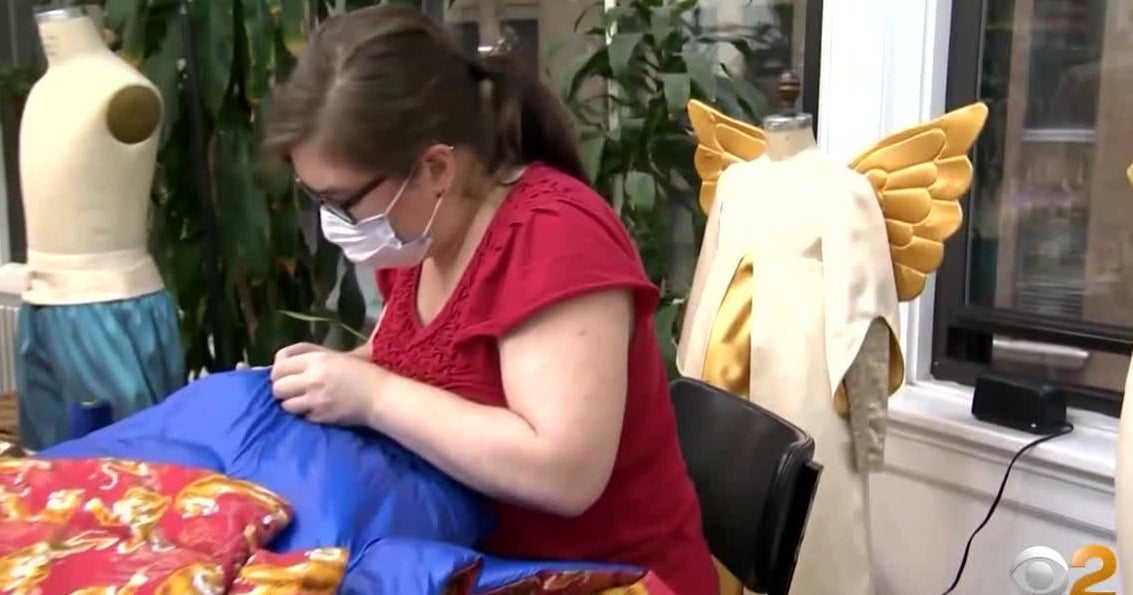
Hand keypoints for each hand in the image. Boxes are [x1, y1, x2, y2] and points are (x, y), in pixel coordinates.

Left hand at [270, 343, 384, 426]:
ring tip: (304, 401)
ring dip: (292, 403)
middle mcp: (312, 379)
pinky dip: (306, 414)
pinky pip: (301, 417)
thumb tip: (280, 359)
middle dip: (282, 389)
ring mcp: (315, 400)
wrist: (380, 395)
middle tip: (293, 390)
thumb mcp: (336, 355)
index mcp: (316, 360)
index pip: (279, 366)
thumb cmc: (361, 371)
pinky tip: (318, 409)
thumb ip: (308, 354)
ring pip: (286, 405)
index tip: (286, 376)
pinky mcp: (321, 417)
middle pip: (278, 387)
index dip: (278, 372)